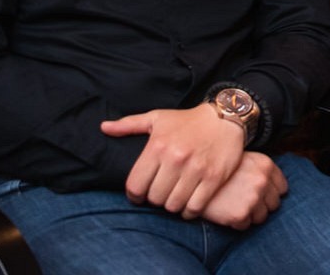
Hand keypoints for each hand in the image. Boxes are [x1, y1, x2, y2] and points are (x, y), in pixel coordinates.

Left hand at [101, 103, 243, 215]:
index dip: (134, 196)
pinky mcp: (214, 178)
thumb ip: (128, 125)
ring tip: (174, 198)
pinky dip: (189, 211)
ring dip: (172, 206)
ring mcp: (196, 169)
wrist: (225, 117)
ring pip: (173, 205)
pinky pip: (195, 207)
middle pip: (155, 199)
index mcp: (158, 146)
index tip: (140, 195)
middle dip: (155, 199)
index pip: (135, 186)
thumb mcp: (157, 118)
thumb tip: (103, 128)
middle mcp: (176, 158)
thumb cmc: (187, 120)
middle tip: (160, 193)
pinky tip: (188, 203)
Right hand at [194, 152, 287, 228]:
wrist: (191, 177)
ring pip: (261, 217)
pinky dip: (235, 222)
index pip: (282, 188)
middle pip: (274, 204)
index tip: (260, 195)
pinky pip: (245, 226)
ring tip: (233, 205)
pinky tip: (224, 211)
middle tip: (243, 201)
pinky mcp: (240, 214)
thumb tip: (273, 187)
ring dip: (249, 215)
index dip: (271, 193)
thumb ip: (259, 171)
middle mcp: (263, 181)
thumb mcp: (242, 160)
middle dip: (261, 205)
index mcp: (266, 165)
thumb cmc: (216, 168)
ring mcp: (253, 198)